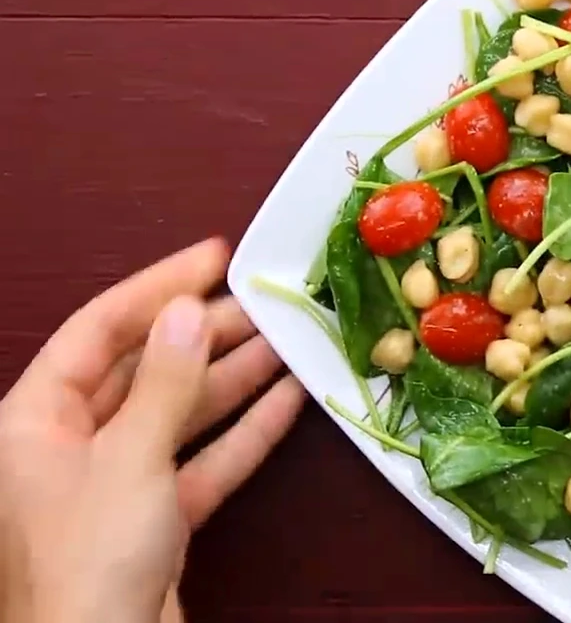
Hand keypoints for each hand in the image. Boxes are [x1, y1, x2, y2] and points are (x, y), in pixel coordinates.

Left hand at [0, 239, 305, 621]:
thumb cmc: (91, 559)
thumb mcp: (129, 458)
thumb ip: (165, 383)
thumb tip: (189, 311)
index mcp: (35, 419)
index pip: (98, 330)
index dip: (156, 288)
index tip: (215, 257)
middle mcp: (70, 444)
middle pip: (145, 370)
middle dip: (206, 334)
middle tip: (266, 301)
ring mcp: (115, 483)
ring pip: (180, 414)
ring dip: (235, 379)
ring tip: (290, 341)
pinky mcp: (155, 520)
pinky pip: (202, 461)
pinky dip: (244, 433)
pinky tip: (289, 401)